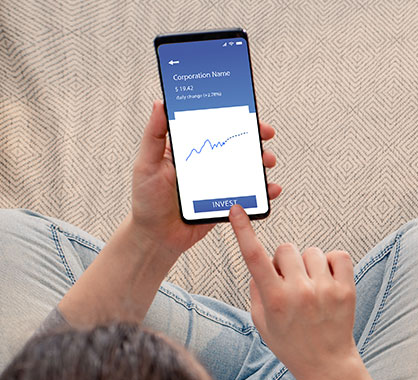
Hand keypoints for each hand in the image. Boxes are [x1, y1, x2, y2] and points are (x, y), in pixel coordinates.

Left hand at [130, 101, 282, 256]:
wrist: (157, 236)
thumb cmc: (147, 199)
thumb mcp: (147, 163)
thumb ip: (154, 135)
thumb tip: (159, 104)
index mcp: (188, 149)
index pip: (213, 126)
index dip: (231, 117)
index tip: (247, 112)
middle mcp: (206, 163)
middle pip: (235, 144)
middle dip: (254, 137)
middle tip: (266, 134)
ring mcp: (219, 182)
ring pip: (246, 168)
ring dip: (262, 162)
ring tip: (268, 162)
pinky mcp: (226, 201)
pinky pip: (249, 195)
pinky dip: (263, 192)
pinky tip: (271, 190)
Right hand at [228, 206, 359, 379]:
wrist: (326, 363)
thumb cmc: (290, 343)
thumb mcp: (261, 321)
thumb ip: (256, 289)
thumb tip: (261, 262)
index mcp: (274, 299)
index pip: (254, 257)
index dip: (243, 230)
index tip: (237, 209)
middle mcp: (299, 292)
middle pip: (286, 249)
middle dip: (285, 262)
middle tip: (291, 284)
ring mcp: (325, 290)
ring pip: (311, 251)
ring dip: (308, 264)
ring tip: (311, 287)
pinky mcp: (346, 290)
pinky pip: (337, 255)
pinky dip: (331, 263)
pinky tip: (327, 280)